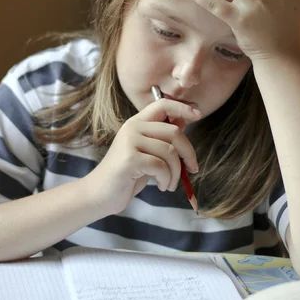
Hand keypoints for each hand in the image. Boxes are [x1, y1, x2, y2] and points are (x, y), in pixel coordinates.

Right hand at [88, 99, 200, 213]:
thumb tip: (183, 121)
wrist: (100, 194)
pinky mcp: (130, 159)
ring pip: (170, 152)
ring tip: (170, 184)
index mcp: (137, 123)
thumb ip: (162, 138)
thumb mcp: (148, 153)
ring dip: (176, 173)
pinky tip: (162, 186)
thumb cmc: (127, 175)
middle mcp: (133, 127)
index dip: (182, 107)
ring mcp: (130, 142)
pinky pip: (161, 166)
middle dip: (188, 153)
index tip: (198, 114)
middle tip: (192, 169)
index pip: (163, 104)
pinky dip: (167, 179)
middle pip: (174, 132)